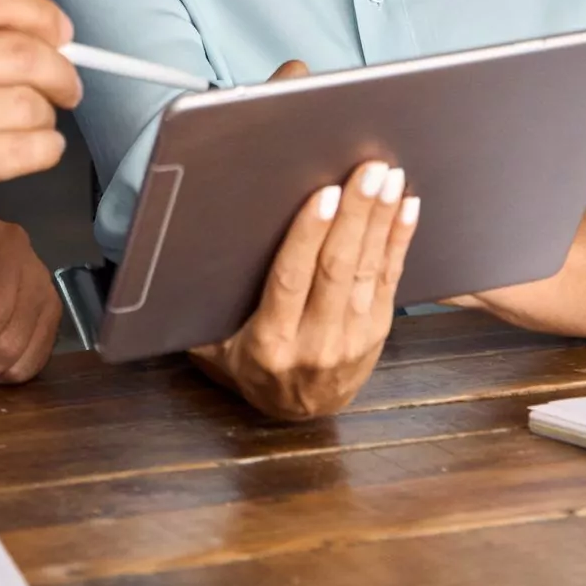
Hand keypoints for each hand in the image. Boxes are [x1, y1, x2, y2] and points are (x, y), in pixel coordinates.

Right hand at [0, 0, 79, 277]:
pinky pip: (25, 150)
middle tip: (67, 85)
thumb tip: (32, 32)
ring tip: (35, 123)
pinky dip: (44, 149)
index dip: (42, 13)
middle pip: (23, 50)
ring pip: (30, 103)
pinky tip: (31, 149)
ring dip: (48, 116)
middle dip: (61, 70)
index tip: (61, 32)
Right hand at [189, 158, 418, 421]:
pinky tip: (405, 207)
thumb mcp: (213, 346)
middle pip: (337, 268)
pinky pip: (391, 279)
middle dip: (355, 214)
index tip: (324, 195)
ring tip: (388, 177)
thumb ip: (203, 309)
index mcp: (270, 342)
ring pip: (367, 270)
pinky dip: (399, 239)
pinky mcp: (377, 332)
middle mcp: (315, 342)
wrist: (297, 414)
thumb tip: (180, 252)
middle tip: (367, 170)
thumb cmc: (248, 365)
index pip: (291, 279)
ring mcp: (351, 339)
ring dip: (381, 219)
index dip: (310, 235)